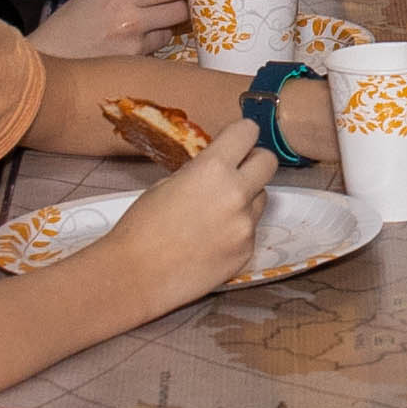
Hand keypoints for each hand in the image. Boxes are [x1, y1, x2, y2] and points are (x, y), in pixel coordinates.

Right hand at [35, 0, 185, 62]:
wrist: (47, 61)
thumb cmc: (66, 27)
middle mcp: (132, 22)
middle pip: (179, 11)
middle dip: (184, 7)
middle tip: (183, 6)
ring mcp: (135, 48)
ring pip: (168, 35)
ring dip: (164, 30)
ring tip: (143, 29)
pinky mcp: (134, 68)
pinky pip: (153, 54)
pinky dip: (149, 49)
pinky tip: (131, 47)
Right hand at [122, 118, 269, 299]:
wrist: (137, 275)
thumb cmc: (141, 227)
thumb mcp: (167, 184)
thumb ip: (200, 172)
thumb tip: (219, 168)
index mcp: (212, 169)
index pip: (247, 132)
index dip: (241, 135)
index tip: (235, 141)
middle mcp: (236, 194)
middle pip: (268, 162)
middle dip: (254, 163)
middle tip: (237, 172)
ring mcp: (245, 226)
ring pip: (261, 199)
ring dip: (246, 199)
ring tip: (215, 215)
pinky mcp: (247, 252)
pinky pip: (251, 231)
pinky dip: (236, 231)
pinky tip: (210, 241)